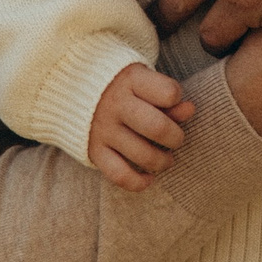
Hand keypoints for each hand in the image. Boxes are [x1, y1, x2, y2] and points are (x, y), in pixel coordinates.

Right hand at [87, 61, 193, 188]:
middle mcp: (116, 104)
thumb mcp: (142, 79)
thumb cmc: (120, 83)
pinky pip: (120, 175)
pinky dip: (139, 182)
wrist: (71, 86)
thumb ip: (166, 94)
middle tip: (175, 138)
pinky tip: (149, 177)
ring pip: (143, 156)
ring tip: (167, 158)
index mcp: (130, 80)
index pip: (169, 93)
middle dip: (176, 138)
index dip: (177, 97)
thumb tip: (190, 110)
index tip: (171, 100)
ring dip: (163, 162)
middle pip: (158, 128)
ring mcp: (104, 129)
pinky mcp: (94, 150)